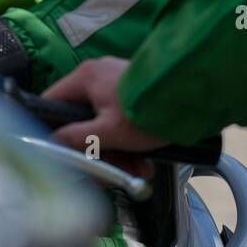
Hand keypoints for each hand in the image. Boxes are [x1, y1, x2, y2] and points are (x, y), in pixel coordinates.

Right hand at [43, 57, 167, 173]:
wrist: (195, 99)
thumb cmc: (147, 113)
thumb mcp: (109, 132)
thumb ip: (76, 138)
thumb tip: (51, 142)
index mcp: (84, 77)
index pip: (53, 100)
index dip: (51, 126)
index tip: (58, 149)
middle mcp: (98, 74)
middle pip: (83, 118)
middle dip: (97, 150)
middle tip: (107, 172)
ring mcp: (118, 80)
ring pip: (105, 122)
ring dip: (117, 150)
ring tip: (137, 171)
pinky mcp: (136, 90)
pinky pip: (122, 117)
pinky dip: (130, 139)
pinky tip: (144, 159)